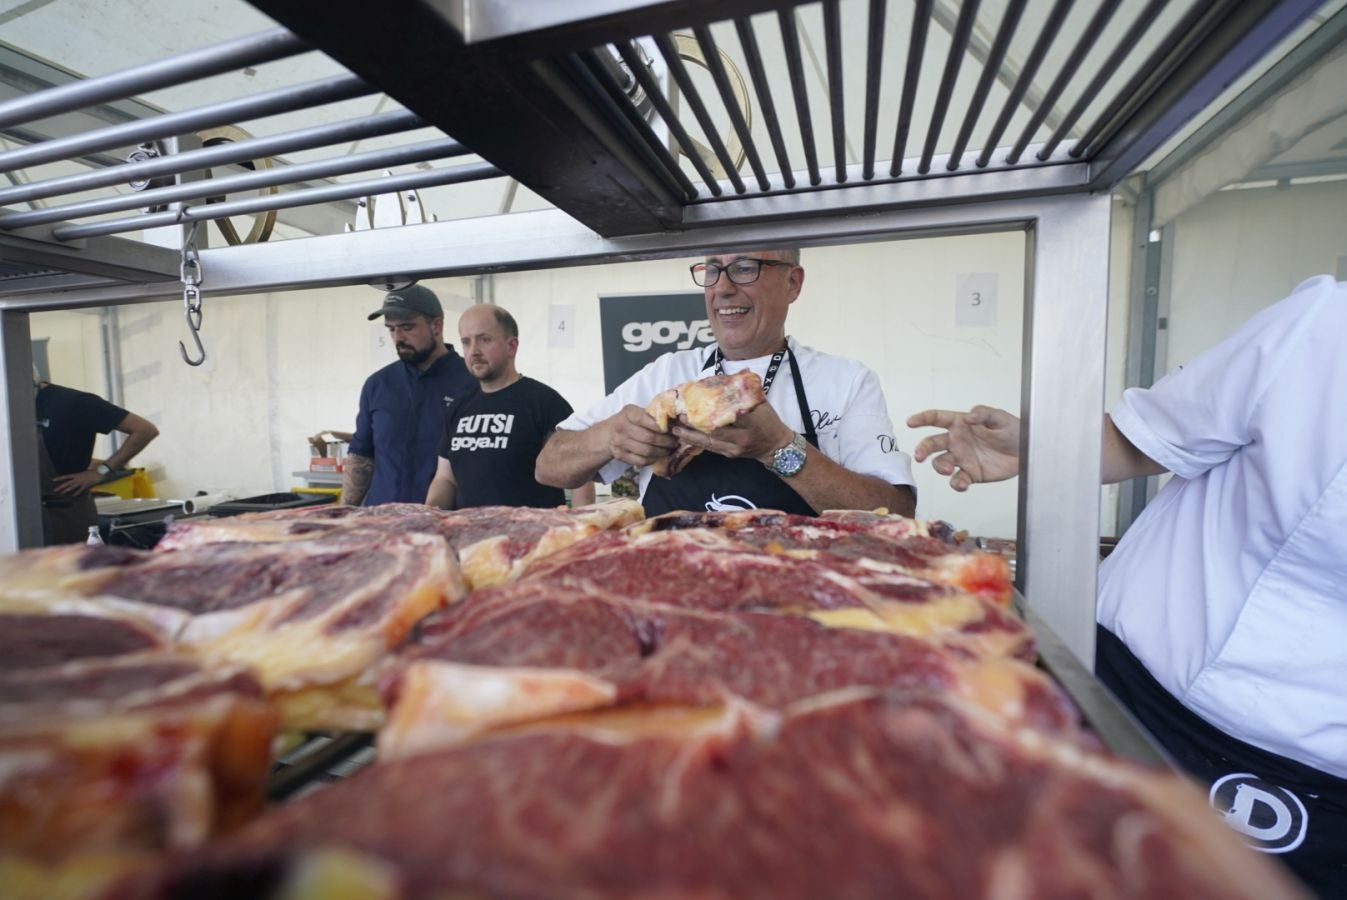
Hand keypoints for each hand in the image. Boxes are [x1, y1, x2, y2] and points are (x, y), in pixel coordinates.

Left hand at [52, 469, 102, 495]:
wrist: (99, 472)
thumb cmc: (93, 471)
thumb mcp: (85, 472)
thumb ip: (81, 475)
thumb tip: (78, 477)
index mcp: (77, 474)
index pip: (66, 476)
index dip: (59, 478)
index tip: (53, 480)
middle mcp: (78, 478)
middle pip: (67, 483)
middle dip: (61, 487)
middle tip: (55, 490)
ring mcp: (82, 482)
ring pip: (72, 486)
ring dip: (66, 490)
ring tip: (61, 493)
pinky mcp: (86, 485)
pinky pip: (80, 489)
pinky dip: (77, 492)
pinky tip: (73, 495)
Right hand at [607, 405, 678, 466]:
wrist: (609, 433)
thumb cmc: (630, 421)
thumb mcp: (638, 412)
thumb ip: (653, 415)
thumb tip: (676, 421)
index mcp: (628, 412)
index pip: (645, 419)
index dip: (660, 426)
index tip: (671, 430)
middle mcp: (621, 427)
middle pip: (649, 438)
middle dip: (666, 441)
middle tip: (675, 442)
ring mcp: (619, 442)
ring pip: (646, 451)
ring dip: (662, 452)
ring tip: (669, 449)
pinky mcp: (619, 455)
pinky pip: (641, 461)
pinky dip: (653, 459)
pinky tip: (658, 456)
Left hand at [672, 403, 792, 463]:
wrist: (776, 446)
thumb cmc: (768, 421)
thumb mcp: (761, 403)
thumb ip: (744, 392)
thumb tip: (724, 378)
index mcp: (752, 422)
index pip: (733, 415)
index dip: (715, 409)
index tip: (700, 401)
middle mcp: (742, 437)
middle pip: (716, 431)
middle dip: (696, 424)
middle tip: (680, 415)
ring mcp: (735, 448)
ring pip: (709, 442)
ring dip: (690, 435)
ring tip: (675, 428)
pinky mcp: (729, 455)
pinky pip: (710, 449)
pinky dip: (696, 442)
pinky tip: (684, 437)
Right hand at [906, 406, 1020, 490]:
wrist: (1027, 452)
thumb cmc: (1014, 431)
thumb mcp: (1001, 418)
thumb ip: (984, 414)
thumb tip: (969, 417)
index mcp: (961, 424)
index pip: (937, 419)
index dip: (922, 419)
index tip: (911, 422)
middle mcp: (957, 441)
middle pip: (932, 443)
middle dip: (923, 449)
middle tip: (919, 456)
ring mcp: (962, 459)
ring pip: (941, 463)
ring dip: (940, 467)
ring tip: (949, 470)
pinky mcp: (971, 474)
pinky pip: (957, 480)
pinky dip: (956, 484)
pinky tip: (962, 484)